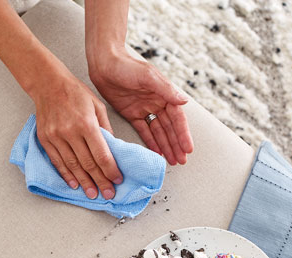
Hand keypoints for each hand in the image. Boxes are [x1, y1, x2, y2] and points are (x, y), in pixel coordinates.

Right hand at [33, 71, 122, 199]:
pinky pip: (57, 161)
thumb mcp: (98, 106)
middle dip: (100, 181)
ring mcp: (56, 137)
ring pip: (72, 166)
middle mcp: (70, 132)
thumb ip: (106, 128)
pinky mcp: (45, 139)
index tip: (117, 180)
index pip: (101, 154)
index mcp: (86, 124)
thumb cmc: (75, 93)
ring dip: (84, 182)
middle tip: (108, 194)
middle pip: (88, 164)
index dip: (110, 170)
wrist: (48, 84)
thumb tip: (114, 149)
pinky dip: (66, 175)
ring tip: (92, 194)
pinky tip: (74, 184)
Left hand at [89, 50, 193, 164]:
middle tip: (181, 160)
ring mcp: (144, 109)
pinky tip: (156, 152)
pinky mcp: (131, 113)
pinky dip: (150, 142)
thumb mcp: (148, 76)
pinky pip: (143, 130)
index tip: (187, 148)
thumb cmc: (126, 65)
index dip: (183, 134)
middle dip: (176, 144)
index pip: (177, 118)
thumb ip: (166, 90)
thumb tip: (184, 101)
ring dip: (165, 146)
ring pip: (158, 131)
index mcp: (164, 94)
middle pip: (169, 128)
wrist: (104, 63)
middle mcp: (156, 102)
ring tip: (172, 160)